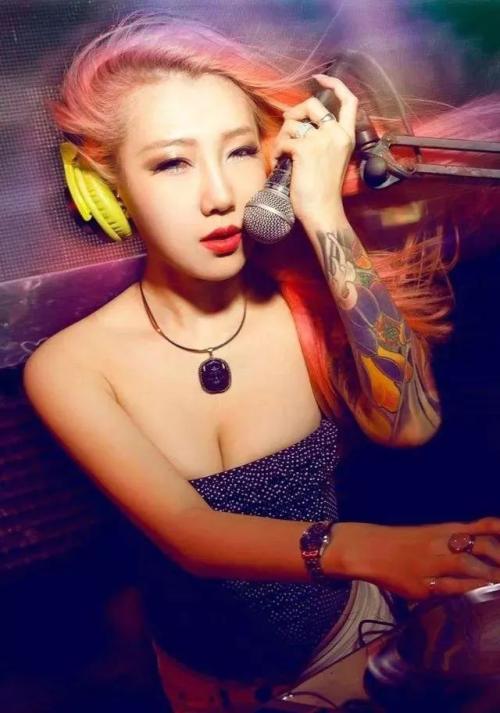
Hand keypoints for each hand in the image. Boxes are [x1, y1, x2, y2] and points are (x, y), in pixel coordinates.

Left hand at [270, 75, 357, 224]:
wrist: (323, 211)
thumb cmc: (324, 190)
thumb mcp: (332, 159)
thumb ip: (325, 140)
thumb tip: (301, 124)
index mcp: (347, 136)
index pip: (350, 100)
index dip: (334, 84)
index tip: (320, 78)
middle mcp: (337, 134)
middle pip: (313, 104)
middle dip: (294, 111)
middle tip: (287, 123)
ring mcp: (322, 140)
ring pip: (293, 123)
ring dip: (283, 136)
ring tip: (283, 154)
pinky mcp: (305, 149)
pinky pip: (284, 140)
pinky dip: (278, 151)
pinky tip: (280, 163)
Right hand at [330, 517, 499, 599]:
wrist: (370, 549)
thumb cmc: (402, 541)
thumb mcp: (432, 532)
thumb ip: (456, 537)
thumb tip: (484, 544)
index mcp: (445, 529)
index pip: (484, 527)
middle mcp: (442, 544)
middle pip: (481, 546)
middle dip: (499, 557)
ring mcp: (433, 564)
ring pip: (468, 566)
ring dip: (489, 575)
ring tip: (499, 580)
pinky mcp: (423, 585)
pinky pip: (451, 587)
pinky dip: (467, 589)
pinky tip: (478, 591)